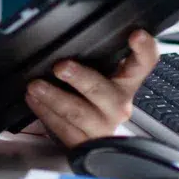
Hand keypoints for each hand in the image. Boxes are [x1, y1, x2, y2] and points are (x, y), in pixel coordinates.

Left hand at [25, 30, 159, 146]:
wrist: (96, 138)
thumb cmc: (93, 97)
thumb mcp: (99, 74)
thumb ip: (94, 57)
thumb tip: (66, 36)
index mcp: (126, 82)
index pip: (144, 63)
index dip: (144, 49)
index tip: (136, 35)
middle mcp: (118, 104)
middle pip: (103, 90)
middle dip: (80, 78)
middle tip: (61, 67)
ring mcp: (103, 125)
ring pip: (79, 113)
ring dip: (54, 98)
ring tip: (36, 86)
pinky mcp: (86, 143)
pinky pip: (64, 129)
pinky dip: (46, 113)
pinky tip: (34, 101)